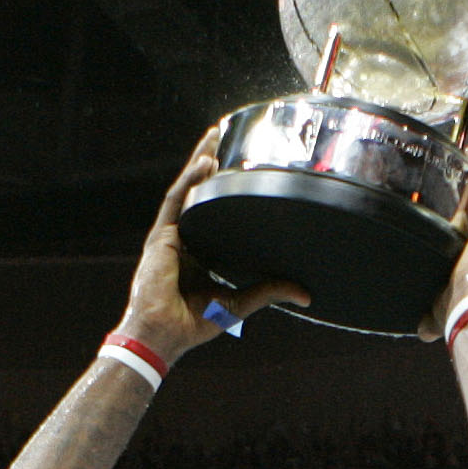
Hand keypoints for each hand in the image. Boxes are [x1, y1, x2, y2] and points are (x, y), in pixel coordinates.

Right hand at [120, 128, 306, 361]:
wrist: (165, 333)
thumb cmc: (193, 323)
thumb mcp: (240, 302)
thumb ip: (269, 291)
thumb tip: (305, 294)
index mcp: (200, 250)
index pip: (215, 210)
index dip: (226, 187)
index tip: (243, 166)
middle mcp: (185, 237)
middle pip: (199, 191)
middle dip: (210, 161)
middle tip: (226, 134)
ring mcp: (171, 233)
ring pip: (187, 188)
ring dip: (199, 159)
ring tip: (214, 135)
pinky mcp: (162, 235)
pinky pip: (177, 200)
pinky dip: (191, 180)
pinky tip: (206, 163)